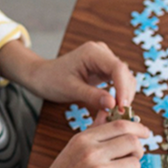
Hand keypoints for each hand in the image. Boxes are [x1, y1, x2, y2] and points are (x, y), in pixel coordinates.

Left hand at [0, 40, 135, 112]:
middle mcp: (101, 52)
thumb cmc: (52, 80)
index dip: (123, 88)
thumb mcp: (71, 89)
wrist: (42, 76)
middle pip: (124, 73)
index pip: (117, 68)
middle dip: (125, 94)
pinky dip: (119, 94)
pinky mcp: (104, 68)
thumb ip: (92, 96)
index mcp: (92, 52)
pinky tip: (114, 107)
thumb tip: (114, 105)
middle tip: (120, 116)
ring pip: (125, 78)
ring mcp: (104, 59)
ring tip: (116, 114)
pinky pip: (119, 81)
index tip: (122, 108)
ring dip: (124, 96)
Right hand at [29, 117, 149, 167]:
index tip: (145, 133)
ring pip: (135, 165)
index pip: (120, 125)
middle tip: (129, 162)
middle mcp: (91, 152)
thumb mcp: (72, 149)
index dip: (138, 128)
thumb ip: (93, 131)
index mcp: (83, 139)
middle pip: (133, 142)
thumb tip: (108, 111)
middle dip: (137, 152)